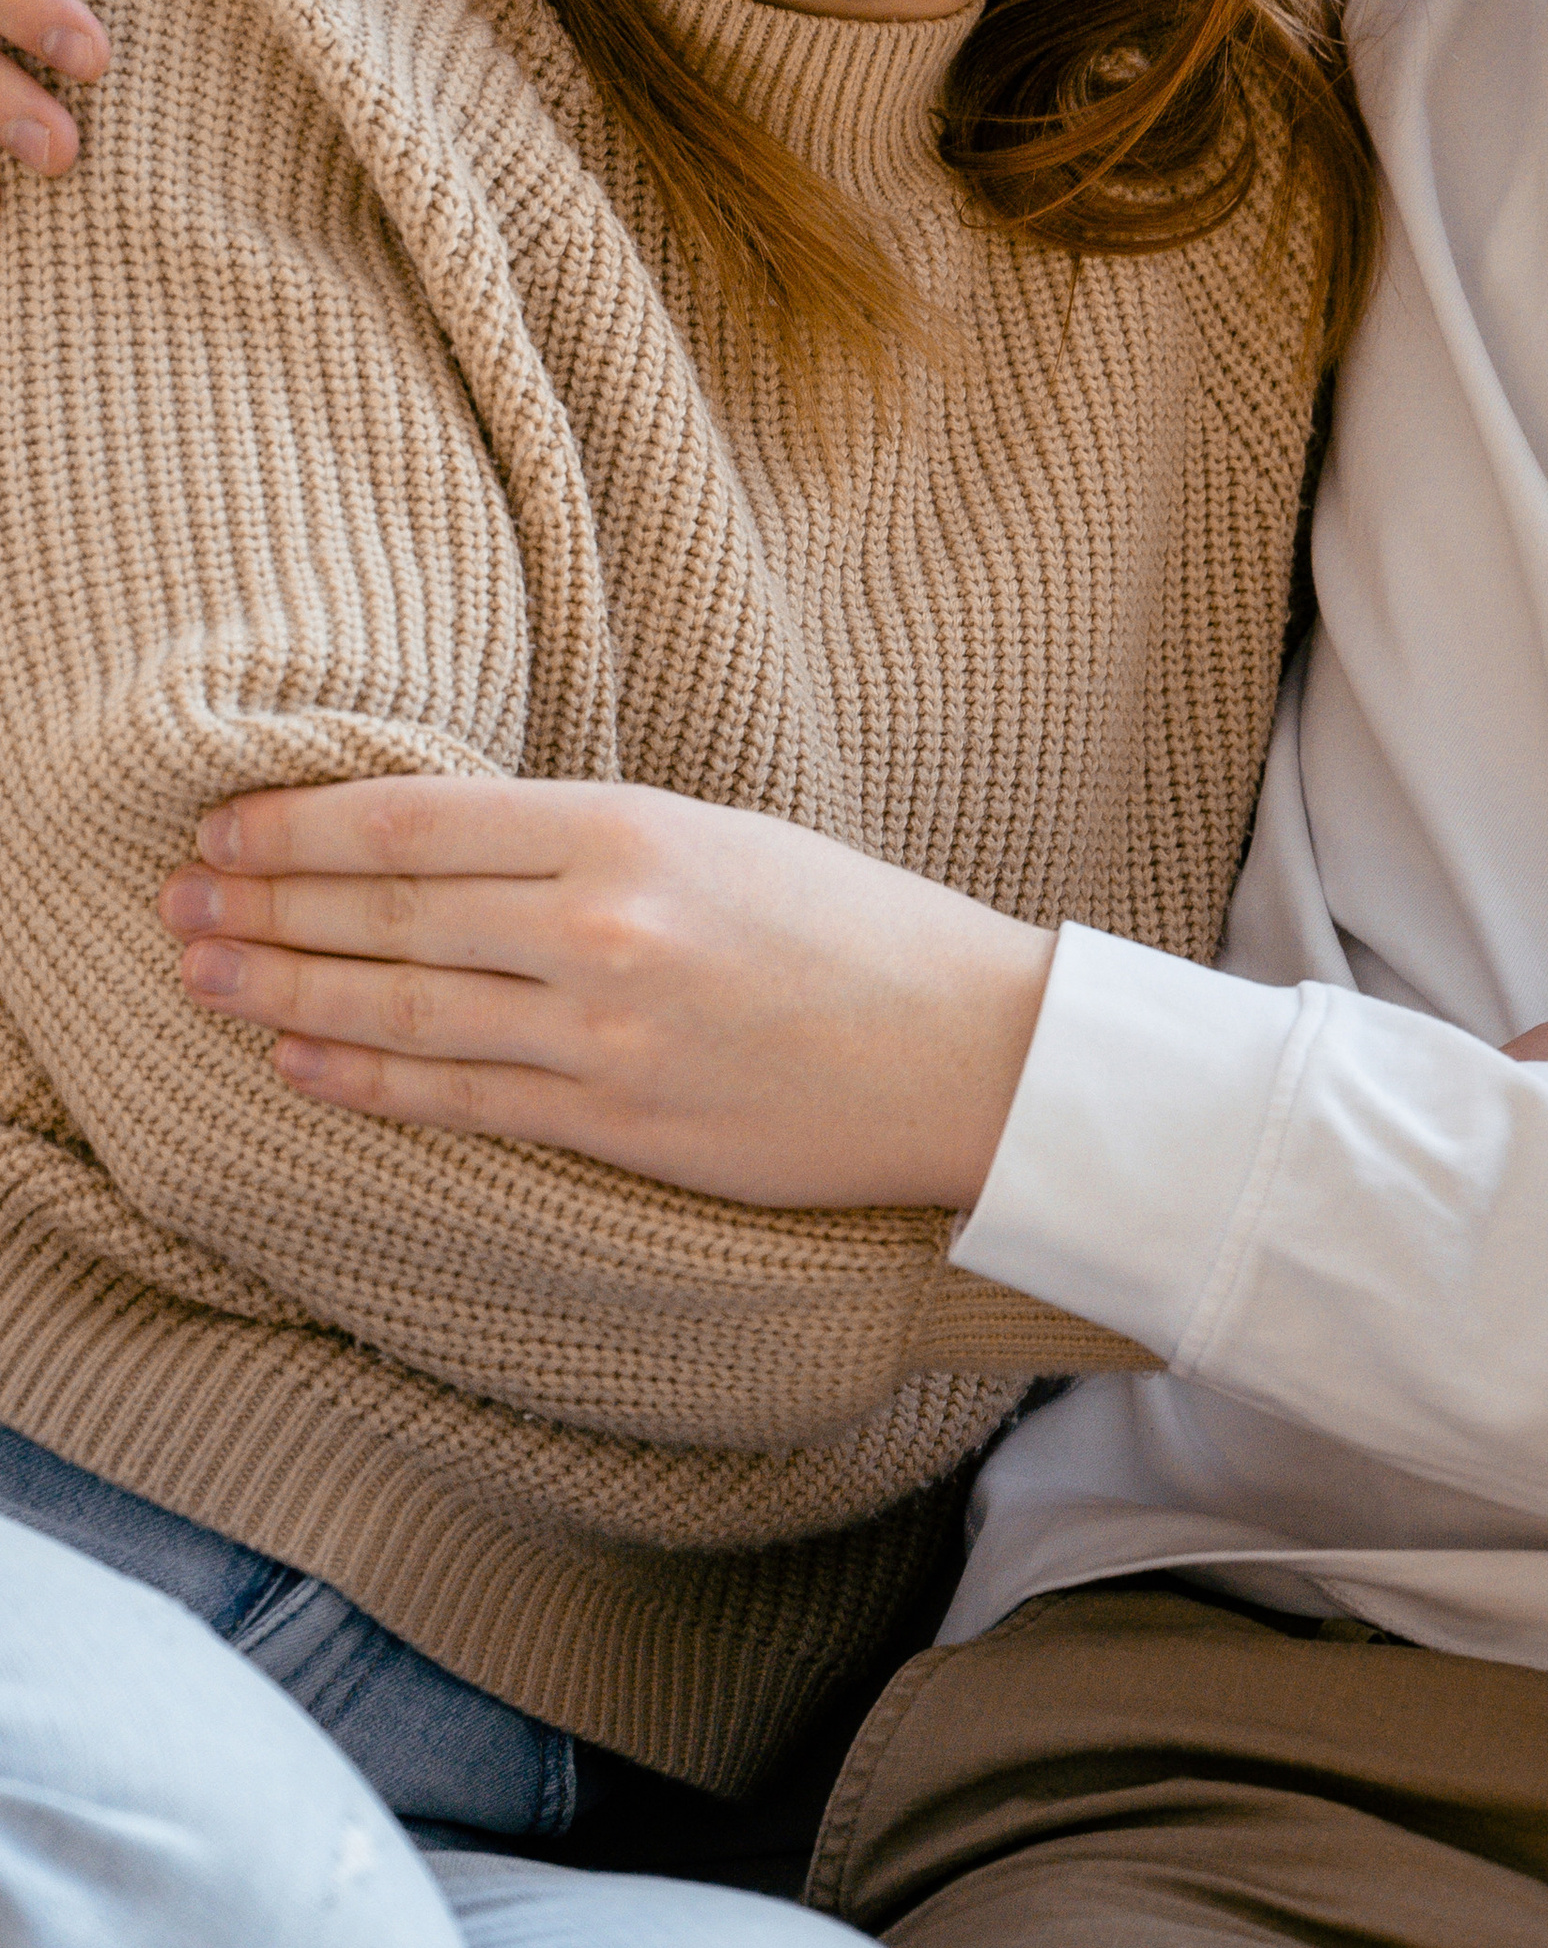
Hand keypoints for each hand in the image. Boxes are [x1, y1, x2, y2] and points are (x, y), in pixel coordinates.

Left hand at [160, 775, 1054, 1211]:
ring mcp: (605, 1035)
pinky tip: (299, 1063)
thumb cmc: (858, 929)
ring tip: (207, 975)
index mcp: (630, 826)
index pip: (413, 823)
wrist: (972, 1052)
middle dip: (263, 909)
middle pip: (384, 916)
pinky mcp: (620, 1124)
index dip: (297, 828)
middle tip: (176, 903)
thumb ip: (589, 835)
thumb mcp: (723, 834)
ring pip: (400, 1012)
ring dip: (285, 994)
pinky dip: (364, 1082)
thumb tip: (442, 841)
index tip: (222, 828)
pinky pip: (458, 1101)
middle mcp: (603, 925)